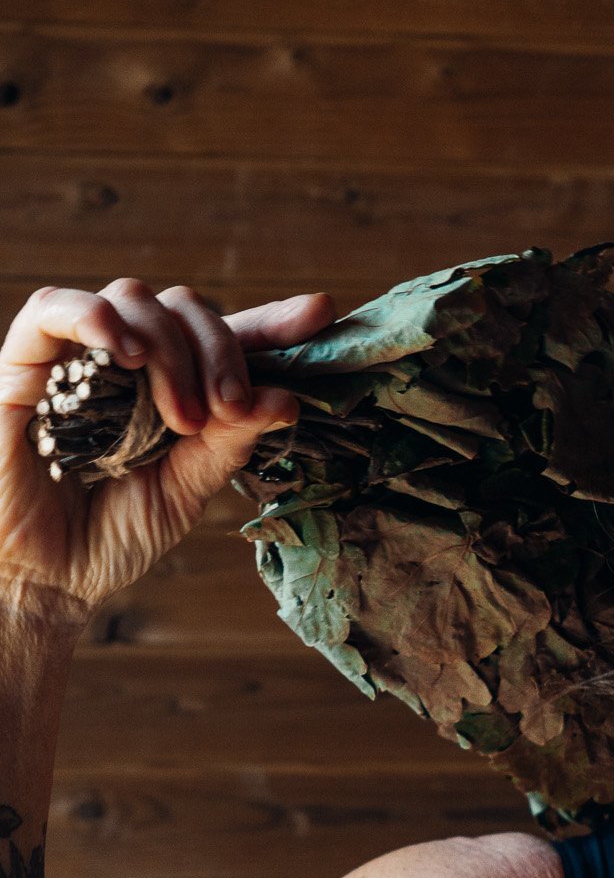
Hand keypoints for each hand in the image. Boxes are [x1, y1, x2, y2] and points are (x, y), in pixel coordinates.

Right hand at [0, 278, 334, 627]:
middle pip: (183, 307)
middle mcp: (128, 362)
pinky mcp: (22, 365)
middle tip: (228, 409)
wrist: (47, 579)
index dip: (272, 321)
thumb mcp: (187, 490)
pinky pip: (49, 310)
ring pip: (132, 299)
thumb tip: (284, 397)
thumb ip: (229, 441)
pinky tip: (122, 349)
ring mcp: (77, 358)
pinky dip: (90, 315)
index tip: (319, 313)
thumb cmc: (113, 536)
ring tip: (182, 416)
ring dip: (170, 349)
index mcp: (174, 385)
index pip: (227, 335)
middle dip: (220, 351)